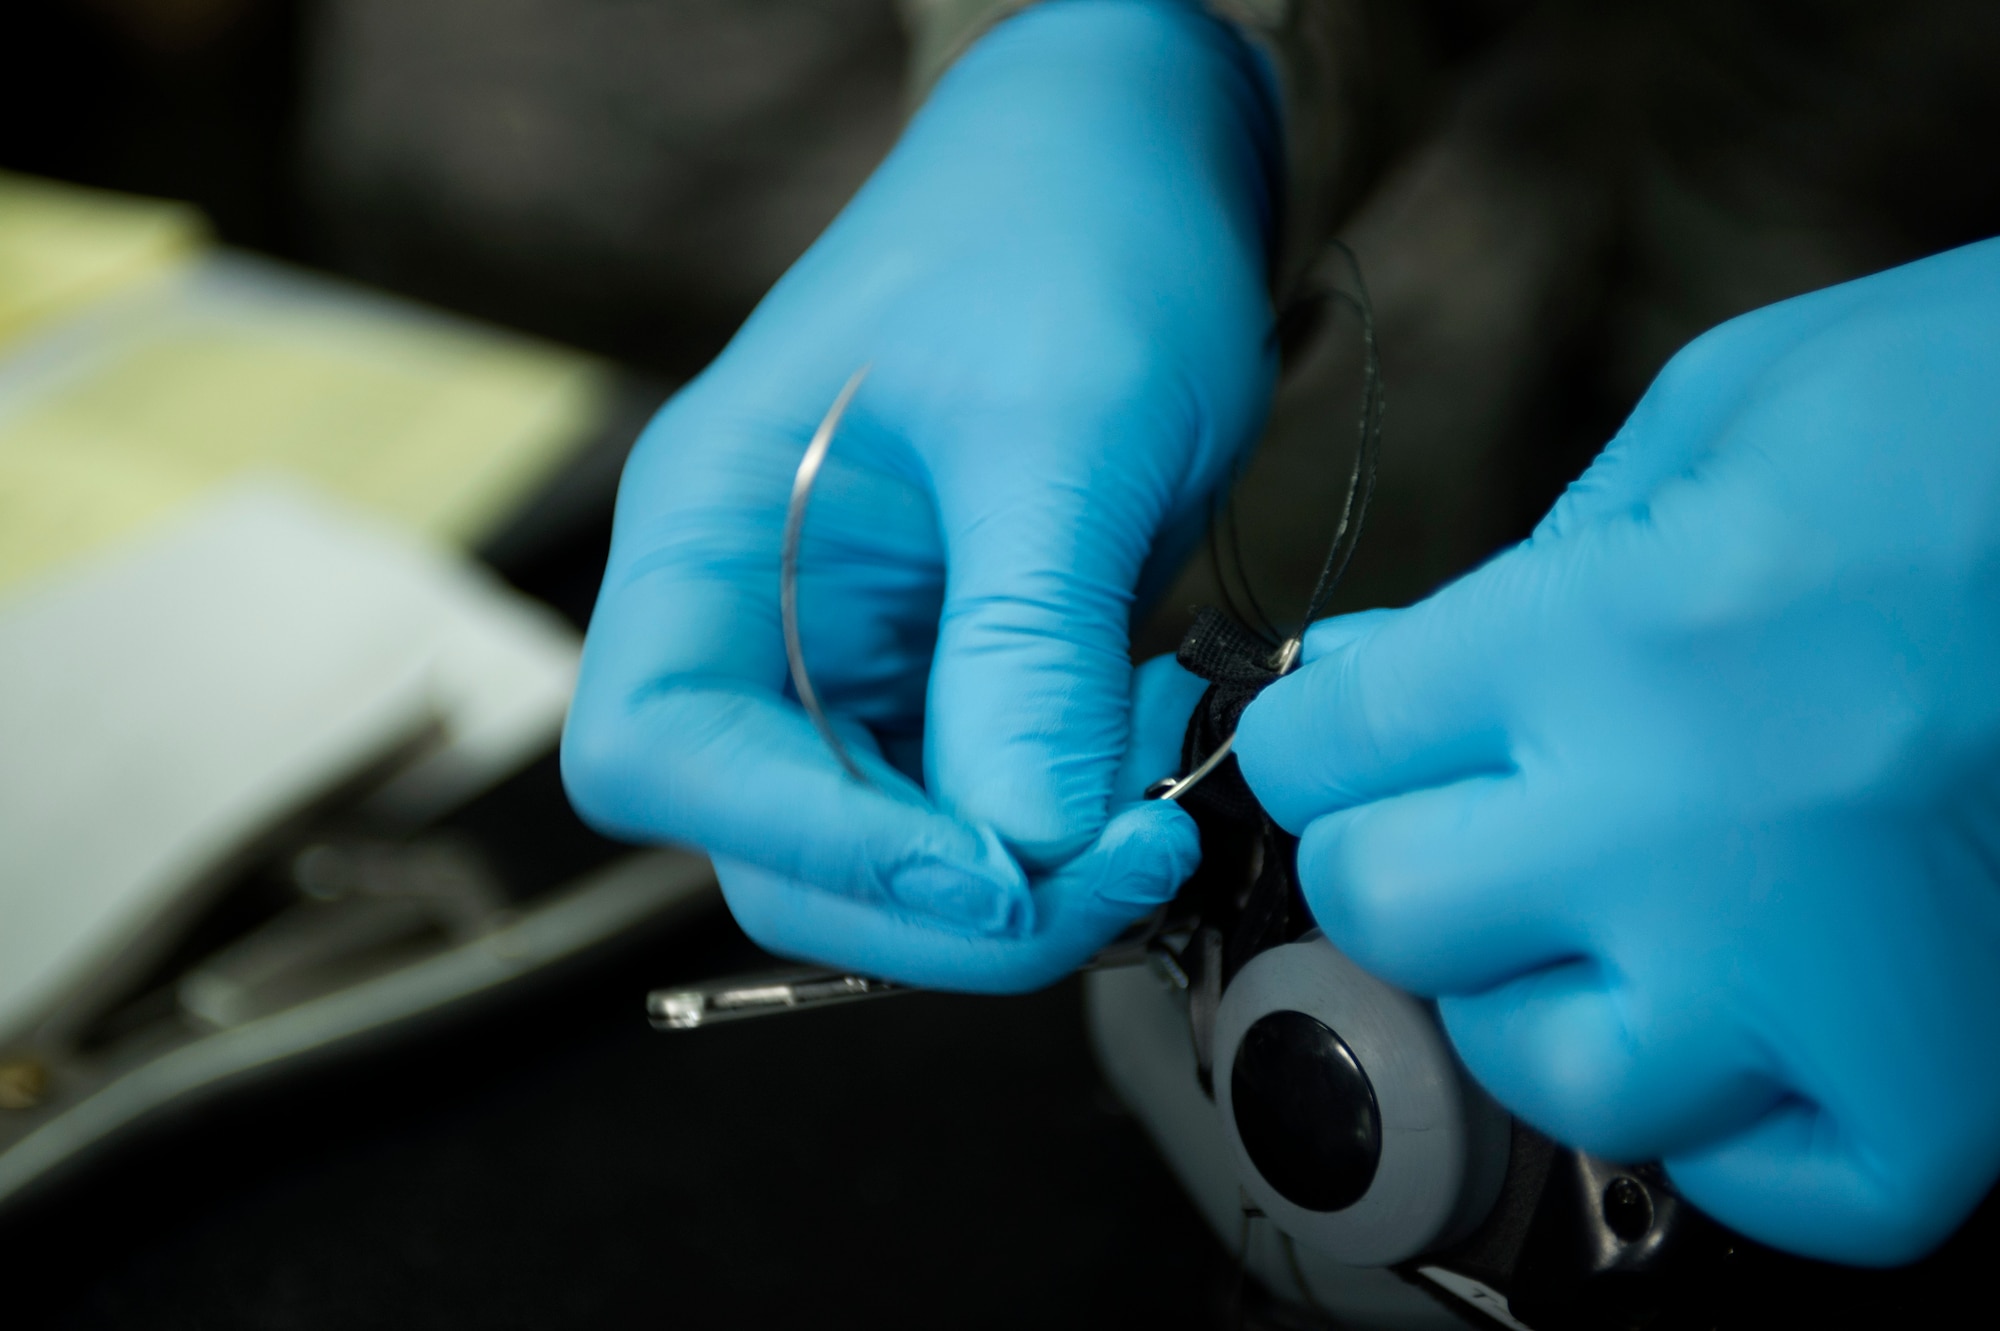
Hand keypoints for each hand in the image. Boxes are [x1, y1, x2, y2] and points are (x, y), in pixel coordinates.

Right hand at [562, 1, 1272, 989]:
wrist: (1125, 172)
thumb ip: (1023, 639)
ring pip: (885, 859)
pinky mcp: (944, 682)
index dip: (809, 842)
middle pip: (775, 849)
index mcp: (706, 535)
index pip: (660, 751)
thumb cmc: (1060, 243)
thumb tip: (1022, 848)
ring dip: (1017, 880)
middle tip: (1119, 868)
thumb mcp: (1056, 429)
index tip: (989, 868)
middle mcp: (753, 620)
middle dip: (941, 899)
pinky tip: (1145, 767)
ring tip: (1152, 806)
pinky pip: (974, 815)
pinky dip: (1060, 832)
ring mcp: (847, 662)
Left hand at [1237, 238, 1999, 1263]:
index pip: (1326, 746)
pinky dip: (1726, 1124)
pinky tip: (1733, 1021)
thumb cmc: (1977, 421)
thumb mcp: (1718, 416)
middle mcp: (1690, 824)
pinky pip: (1771, 1192)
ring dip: (1534, 992)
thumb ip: (1532, 562)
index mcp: (1615, 635)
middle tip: (1455, 812)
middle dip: (1389, 848)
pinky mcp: (1950, 1075)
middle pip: (1389, 911)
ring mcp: (1818, 973)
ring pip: (1548, 1068)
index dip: (1319, 733)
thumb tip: (1384, 670)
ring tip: (1600, 916)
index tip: (1343, 731)